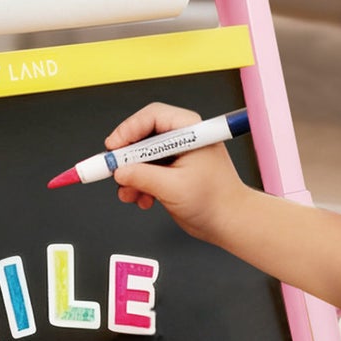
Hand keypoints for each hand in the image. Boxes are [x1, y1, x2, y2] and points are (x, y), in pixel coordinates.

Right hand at [106, 102, 247, 244]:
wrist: (229, 223)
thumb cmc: (217, 202)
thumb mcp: (174, 188)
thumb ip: (143, 177)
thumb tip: (120, 170)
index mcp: (191, 131)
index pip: (152, 117)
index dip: (129, 129)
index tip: (113, 147)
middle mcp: (182, 139)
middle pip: (142, 136)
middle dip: (126, 156)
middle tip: (111, 169)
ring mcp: (175, 156)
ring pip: (140, 156)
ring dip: (130, 175)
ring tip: (129, 193)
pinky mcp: (170, 172)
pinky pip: (145, 171)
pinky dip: (138, 185)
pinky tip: (142, 199)